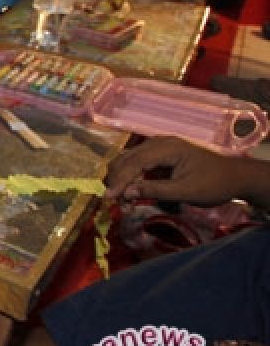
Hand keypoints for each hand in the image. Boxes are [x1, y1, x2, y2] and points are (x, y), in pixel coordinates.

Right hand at [105, 137, 265, 206]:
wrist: (236, 178)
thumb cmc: (214, 184)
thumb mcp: (186, 191)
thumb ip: (155, 190)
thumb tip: (127, 193)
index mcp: (168, 148)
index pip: (135, 162)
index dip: (120, 180)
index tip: (109, 197)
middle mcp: (160, 143)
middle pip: (127, 158)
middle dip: (118, 180)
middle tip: (116, 202)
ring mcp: (159, 147)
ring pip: (129, 161)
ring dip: (123, 180)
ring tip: (123, 200)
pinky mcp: (161, 155)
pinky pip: (138, 164)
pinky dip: (132, 178)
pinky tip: (132, 192)